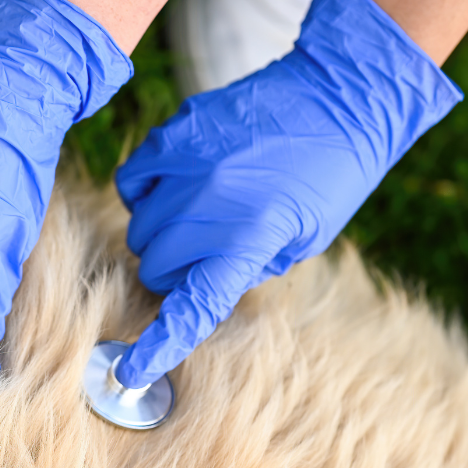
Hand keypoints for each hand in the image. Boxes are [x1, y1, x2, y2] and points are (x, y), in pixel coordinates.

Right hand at [114, 0, 462, 388]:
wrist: (337, 95)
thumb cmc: (328, 176)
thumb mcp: (301, 240)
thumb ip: (244, 267)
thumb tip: (196, 282)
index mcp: (248, 239)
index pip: (192, 307)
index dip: (159, 345)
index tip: (131, 372)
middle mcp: (209, 206)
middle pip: (155, 266)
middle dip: (175, 272)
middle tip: (206, 255)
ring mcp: (185, 167)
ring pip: (139, 229)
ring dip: (160, 234)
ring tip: (198, 216)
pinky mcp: (172, 136)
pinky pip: (130, 183)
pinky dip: (144, 194)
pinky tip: (174, 187)